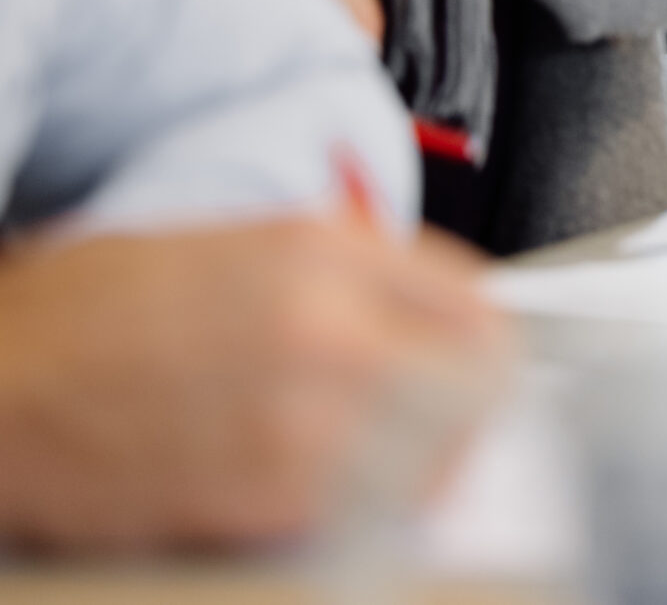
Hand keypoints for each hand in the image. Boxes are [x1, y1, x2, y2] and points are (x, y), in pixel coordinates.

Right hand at [0, 219, 508, 550]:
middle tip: (448, 437)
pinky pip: (362, 514)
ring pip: (433, 459)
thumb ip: (335, 275)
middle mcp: (325, 324)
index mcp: (320, 250)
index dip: (484, 346)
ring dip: (421, 474)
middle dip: (470, 414)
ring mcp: (301, 414)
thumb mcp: (227, 250)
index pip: (475, 302)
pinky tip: (320, 504)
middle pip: (476, 384)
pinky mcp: (265, 497)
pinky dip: (357, 517)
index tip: (477, 371)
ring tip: (386, 478)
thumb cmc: (82, 318)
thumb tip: (418, 320)